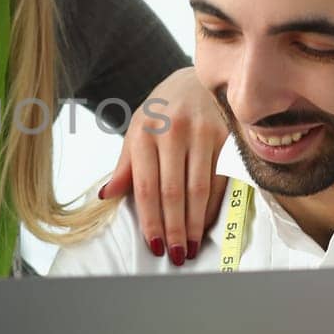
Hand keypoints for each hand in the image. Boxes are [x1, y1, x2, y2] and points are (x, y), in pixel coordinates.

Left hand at [100, 66, 227, 264]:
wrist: (196, 79)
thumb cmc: (161, 112)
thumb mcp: (136, 131)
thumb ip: (125, 166)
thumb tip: (105, 196)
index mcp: (145, 132)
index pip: (146, 186)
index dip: (150, 220)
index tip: (154, 246)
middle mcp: (174, 131)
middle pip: (173, 192)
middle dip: (174, 228)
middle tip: (176, 255)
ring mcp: (204, 132)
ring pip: (200, 189)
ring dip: (195, 223)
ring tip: (191, 246)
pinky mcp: (228, 135)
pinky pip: (222, 180)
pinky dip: (214, 206)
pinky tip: (207, 223)